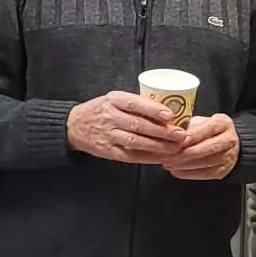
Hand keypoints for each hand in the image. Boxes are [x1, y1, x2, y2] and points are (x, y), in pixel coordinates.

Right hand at [66, 92, 186, 163]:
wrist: (74, 126)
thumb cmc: (101, 110)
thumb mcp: (115, 99)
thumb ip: (136, 103)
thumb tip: (167, 110)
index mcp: (114, 100)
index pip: (134, 103)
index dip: (153, 110)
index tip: (170, 115)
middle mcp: (110, 117)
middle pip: (138, 125)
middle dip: (162, 131)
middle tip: (180, 134)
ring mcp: (108, 135)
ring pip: (135, 141)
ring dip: (157, 145)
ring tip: (175, 147)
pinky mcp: (108, 151)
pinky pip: (130, 155)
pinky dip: (147, 157)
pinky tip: (160, 157)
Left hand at [165, 114, 239, 179]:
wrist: (221, 143)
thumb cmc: (205, 130)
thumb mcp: (197, 122)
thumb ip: (186, 126)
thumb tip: (170, 133)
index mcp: (223, 123)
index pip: (209, 128)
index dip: (192, 135)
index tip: (177, 141)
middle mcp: (229, 139)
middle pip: (208, 147)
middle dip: (185, 153)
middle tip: (167, 155)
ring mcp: (228, 157)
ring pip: (205, 162)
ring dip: (183, 164)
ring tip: (168, 163)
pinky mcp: (223, 171)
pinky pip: (204, 174)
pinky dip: (187, 173)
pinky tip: (175, 170)